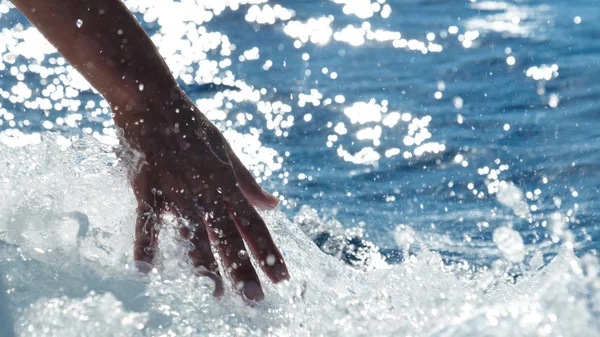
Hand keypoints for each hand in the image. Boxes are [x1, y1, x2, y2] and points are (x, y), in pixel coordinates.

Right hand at [122, 94, 288, 301]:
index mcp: (227, 182)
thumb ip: (249, 182)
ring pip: (194, 232)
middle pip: (229, 235)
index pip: (254, 224)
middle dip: (244, 268)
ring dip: (204, 265)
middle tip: (256, 300)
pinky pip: (146, 219)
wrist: (152, 97)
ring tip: (216, 294)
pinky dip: (146, 243)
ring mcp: (177, 188)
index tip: (282, 278)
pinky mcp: (147, 184)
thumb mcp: (227, 151)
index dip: (269, 252)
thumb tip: (274, 204)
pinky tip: (146, 269)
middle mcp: (206, 189)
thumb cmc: (191, 126)